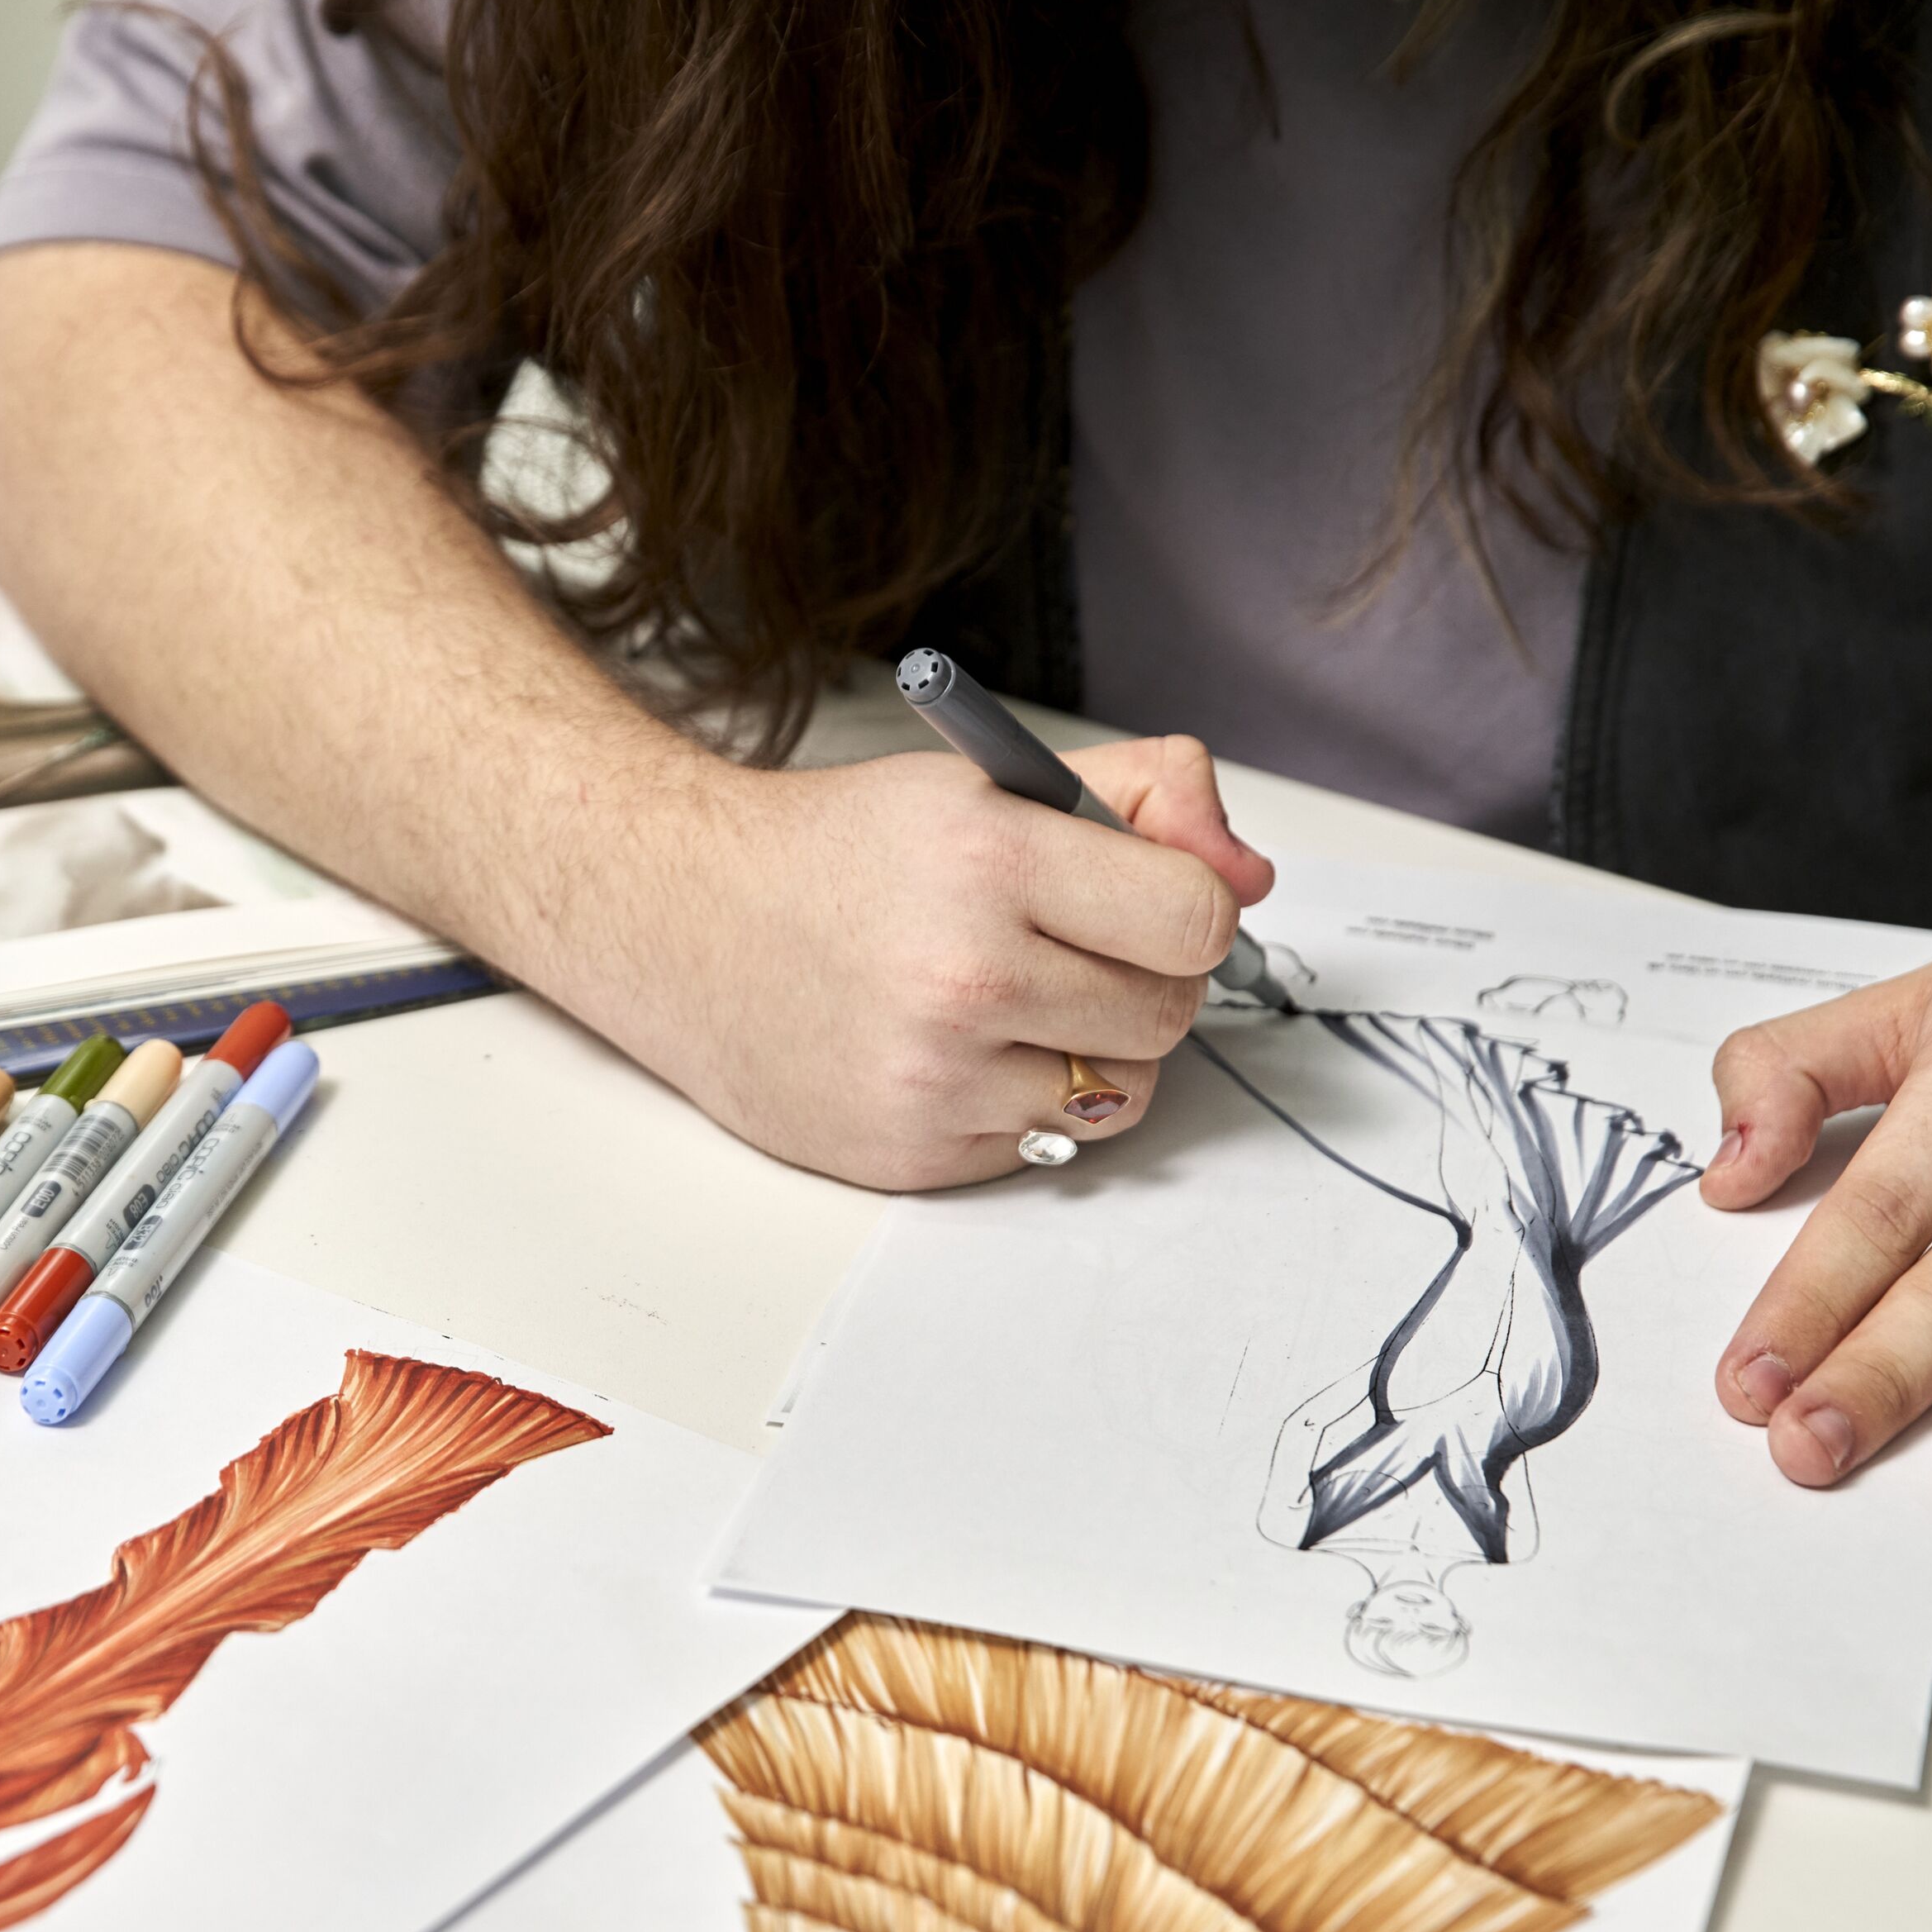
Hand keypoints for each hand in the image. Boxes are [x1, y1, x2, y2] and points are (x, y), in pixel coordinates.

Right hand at [624, 735, 1272, 1189]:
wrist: (683, 923)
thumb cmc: (836, 853)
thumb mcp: (988, 780)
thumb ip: (1145, 794)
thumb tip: (1248, 872)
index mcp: (990, 859)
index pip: (1197, 918)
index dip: (1187, 908)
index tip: (1149, 905)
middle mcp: (962, 974)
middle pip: (1170, 1014)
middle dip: (1142, 980)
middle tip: (1069, 949)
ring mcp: (934, 1076)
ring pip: (1118, 1095)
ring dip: (1090, 1052)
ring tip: (1010, 1003)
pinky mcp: (910, 1151)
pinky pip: (1041, 1146)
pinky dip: (1017, 1104)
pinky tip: (951, 1052)